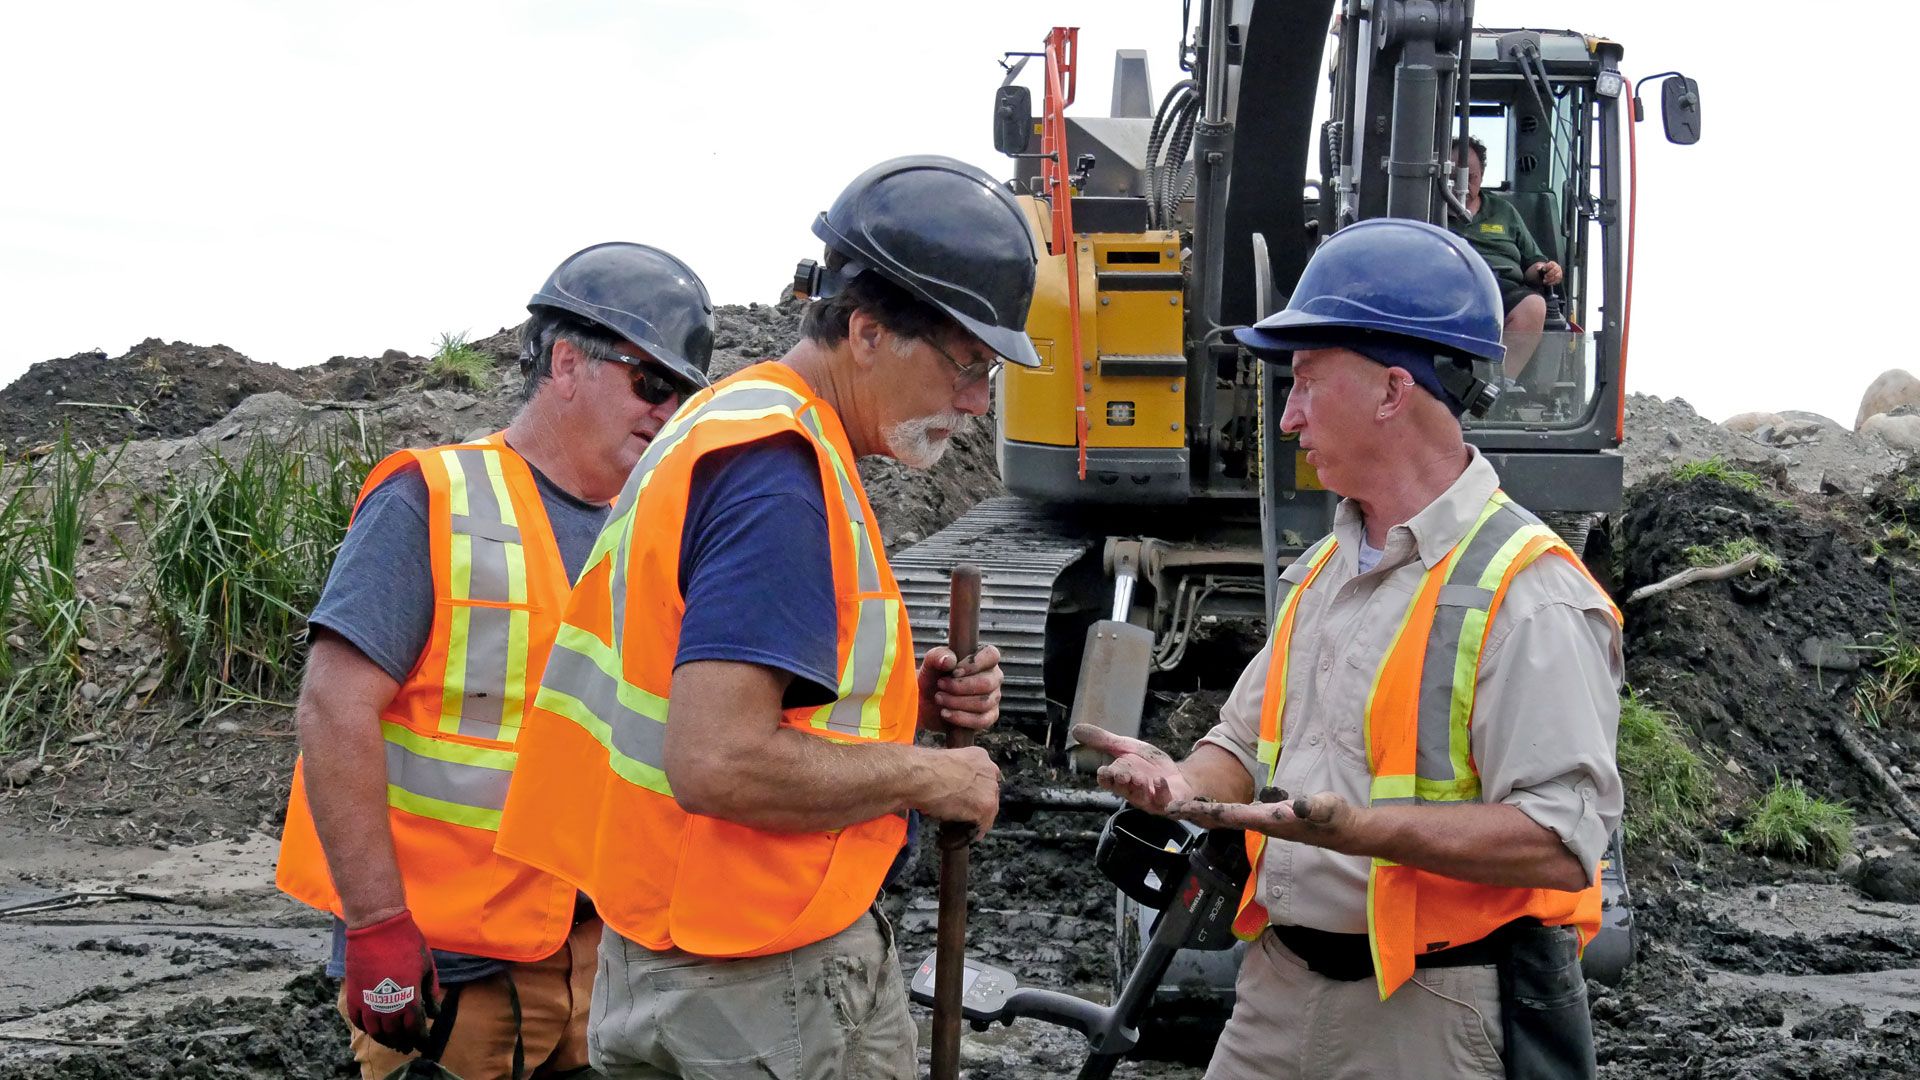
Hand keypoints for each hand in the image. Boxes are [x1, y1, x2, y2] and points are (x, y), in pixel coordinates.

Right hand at [343, 909, 437, 1052]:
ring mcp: (367, 1002)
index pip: (414, 1028)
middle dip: (403, 1041)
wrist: (376, 926)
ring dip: (385, 1038)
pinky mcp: (353, 995)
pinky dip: (366, 1028)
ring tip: (392, 1040)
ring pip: (376, 1031)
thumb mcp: (427, 964)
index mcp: (408, 997)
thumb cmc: (406, 942)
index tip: (424, 1043)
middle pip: (395, 1033)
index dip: (420, 1039)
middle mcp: (387, 1005)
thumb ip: (430, 989)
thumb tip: (433, 1010)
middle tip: (408, 1045)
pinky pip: (357, 1020)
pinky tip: (373, 1028)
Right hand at [916, 745, 1000, 841]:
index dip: (976, 790)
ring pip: (989, 810)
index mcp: (980, 756)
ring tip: (959, 824)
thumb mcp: (947, 764)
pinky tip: (960, 833)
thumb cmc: (924, 770)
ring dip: (975, 818)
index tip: (968, 798)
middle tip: (963, 813)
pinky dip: (972, 831)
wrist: (920, 777)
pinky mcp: (985, 807)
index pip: (985, 777)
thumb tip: (954, 789)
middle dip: (977, 804)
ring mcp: (990, 789)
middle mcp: (989, 770)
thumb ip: (957, 774)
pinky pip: (982, 825)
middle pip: (990, 793)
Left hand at [919, 644, 1002, 733]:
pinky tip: (946, 713)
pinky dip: (961, 718)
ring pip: (983, 703)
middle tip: (940, 685)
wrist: (926, 703)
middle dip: (959, 687)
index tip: (954, 672)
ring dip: (956, 702)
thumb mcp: (930, 664)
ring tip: (939, 698)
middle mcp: (993, 678)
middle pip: (987, 683)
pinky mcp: (989, 717)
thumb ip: (937, 656)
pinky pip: (982, 721)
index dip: (974, 664)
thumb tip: (949, 660)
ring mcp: (993, 698)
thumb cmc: (933, 678)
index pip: (992, 655)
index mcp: (984, 659)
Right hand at [1070, 723, 1194, 813]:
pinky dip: (1161, 792)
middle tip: (1123, 774)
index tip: (1104, 771)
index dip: (1105, 777)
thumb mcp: (1126, 747)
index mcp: (1119, 779)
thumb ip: (1103, 741)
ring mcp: (1150, 800)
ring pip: (1141, 797)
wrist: (1177, 775)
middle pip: (1123, 788)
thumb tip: (1075, 730)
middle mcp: (1132, 792)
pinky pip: (1164, 802)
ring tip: (1141, 778)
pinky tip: (1159, 781)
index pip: (1107, 781)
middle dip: (1123, 781)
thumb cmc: (1148, 764)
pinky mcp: (1167, 804)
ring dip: (1140, 788)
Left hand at [1164, 790, 1365, 853]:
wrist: (1344, 831)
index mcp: (1270, 820)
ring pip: (1226, 819)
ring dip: (1203, 814)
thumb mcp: (1327, 809)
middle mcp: (1262, 824)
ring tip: (1179, 807)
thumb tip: (1297, 807)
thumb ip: (1312, 808)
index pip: (1232, 815)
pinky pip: (1236, 816)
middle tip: (1167, 807)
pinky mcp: (1268, 821)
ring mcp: (1264, 824)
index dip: (1207, 810)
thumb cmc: (1335, 818)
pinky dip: (1218, 812)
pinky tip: (1208, 808)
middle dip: (1195, 814)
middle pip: (1221, 819)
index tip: (1185, 808)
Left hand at [1528, 260, 1562, 286]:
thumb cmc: (1543, 270)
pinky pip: (1557, 281)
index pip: (1552, 264)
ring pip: (1557, 276)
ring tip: (1544, 281)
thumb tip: (1538, 268)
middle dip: (1549, 274)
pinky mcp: (1559, 279)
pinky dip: (1551, 283)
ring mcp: (1559, 273)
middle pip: (1555, 269)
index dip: (1547, 266)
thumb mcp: (1540, 267)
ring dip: (1550, 279)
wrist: (1544, 275)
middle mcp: (1557, 268)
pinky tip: (1547, 283)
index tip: (1543, 269)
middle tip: (1544, 276)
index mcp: (1553, 264)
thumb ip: (1539, 267)